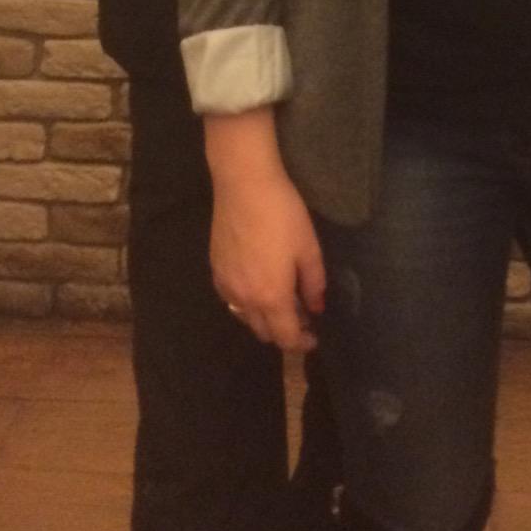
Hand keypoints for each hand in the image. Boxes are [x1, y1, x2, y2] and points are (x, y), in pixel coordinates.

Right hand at [207, 117, 325, 352]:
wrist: (244, 186)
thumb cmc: (282, 215)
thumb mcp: (308, 248)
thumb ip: (314, 284)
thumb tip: (316, 308)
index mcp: (271, 297)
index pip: (285, 337)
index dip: (302, 343)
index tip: (314, 337)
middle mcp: (244, 299)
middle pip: (263, 333)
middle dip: (284, 332)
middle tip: (302, 317)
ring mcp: (226, 286)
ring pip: (245, 318)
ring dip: (264, 319)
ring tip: (280, 301)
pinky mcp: (215, 270)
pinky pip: (231, 300)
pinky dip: (246, 303)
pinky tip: (258, 284)